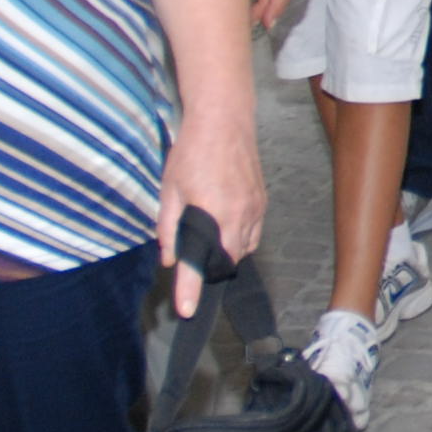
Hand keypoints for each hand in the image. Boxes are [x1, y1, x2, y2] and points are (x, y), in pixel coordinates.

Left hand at [152, 106, 269, 317]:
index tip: (187, 310)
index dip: (191, 289)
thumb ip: (168, 227)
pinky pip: (253, 233)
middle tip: (191, 262)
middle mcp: (238, 216)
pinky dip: (240, 238)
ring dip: (226, 252)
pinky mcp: (262, 202)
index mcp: (212, 214)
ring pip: (243, 249)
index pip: (200, 262)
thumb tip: (169, 257)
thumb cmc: (192, 151)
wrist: (224, 120)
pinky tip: (226, 226)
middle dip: (211, 268)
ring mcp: (255, 209)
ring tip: (209, 238)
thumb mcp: (169, 190)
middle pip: (228, 260)